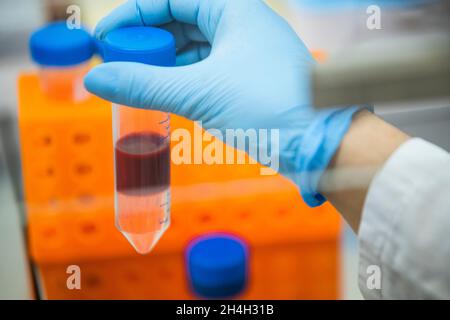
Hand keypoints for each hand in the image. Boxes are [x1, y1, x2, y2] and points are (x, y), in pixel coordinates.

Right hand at [84, 0, 359, 206]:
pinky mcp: (246, 81)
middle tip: (117, 63)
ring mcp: (244, 54)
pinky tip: (162, 92)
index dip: (134, 14)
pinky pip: (204, 72)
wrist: (318, 144)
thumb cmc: (268, 107)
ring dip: (162, 63)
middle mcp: (240, 26)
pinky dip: (180, 80)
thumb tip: (95, 79)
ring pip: (191, 50)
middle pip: (180, 22)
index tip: (106, 38)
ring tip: (134, 81)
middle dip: (147, 41)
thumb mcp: (199, 93)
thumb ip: (145, 85)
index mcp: (234, 10)